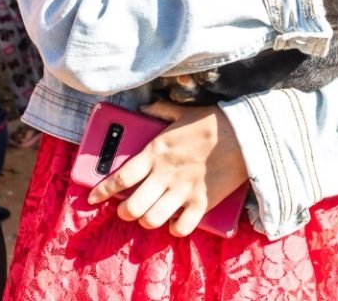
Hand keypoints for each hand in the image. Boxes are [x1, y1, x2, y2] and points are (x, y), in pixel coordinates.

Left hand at [86, 101, 247, 236]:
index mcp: (155, 152)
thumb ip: (160, 111)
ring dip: (147, 221)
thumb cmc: (212, 121)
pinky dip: (176, 229)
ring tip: (149, 216)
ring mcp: (183, 191)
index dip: (102, 191)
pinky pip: (182, 227)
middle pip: (132, 206)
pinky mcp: (202, 203)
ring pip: (152, 220)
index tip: (92, 199)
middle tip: (126, 210)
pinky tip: (175, 223)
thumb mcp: (182, 112)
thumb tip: (145, 107)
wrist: (245, 133)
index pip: (120, 177)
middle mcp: (164, 174)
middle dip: (125, 212)